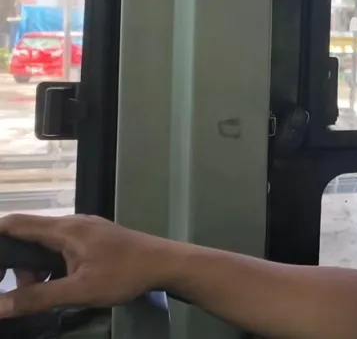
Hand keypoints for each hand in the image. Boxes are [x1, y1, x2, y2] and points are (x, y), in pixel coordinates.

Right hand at [0, 213, 172, 318]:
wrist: (167, 264)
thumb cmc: (125, 274)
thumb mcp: (79, 290)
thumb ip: (38, 298)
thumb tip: (0, 306)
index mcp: (64, 229)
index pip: (15, 224)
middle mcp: (72, 223)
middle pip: (28, 237)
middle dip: (17, 265)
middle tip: (18, 293)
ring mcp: (86, 230)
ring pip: (46, 246)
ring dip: (37, 270)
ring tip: (41, 295)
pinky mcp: (96, 239)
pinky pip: (63, 249)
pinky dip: (54, 266)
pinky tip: (62, 286)